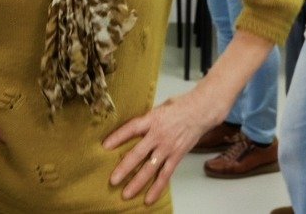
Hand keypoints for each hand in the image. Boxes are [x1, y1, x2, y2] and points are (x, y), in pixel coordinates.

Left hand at [103, 86, 223, 203]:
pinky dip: (157, 188)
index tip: (104, 146)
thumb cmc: (179, 106)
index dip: (117, 137)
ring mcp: (168, 148)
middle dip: (124, 168)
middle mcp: (158, 135)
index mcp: (151, 120)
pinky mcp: (176, 156)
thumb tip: (130, 128)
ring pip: (150, 169)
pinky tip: (149, 198)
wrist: (201, 111)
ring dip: (137, 183)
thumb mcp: (158, 108)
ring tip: (126, 194)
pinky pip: (165, 175)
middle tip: (113, 180)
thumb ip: (145, 119)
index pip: (131, 128)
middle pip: (138, 154)